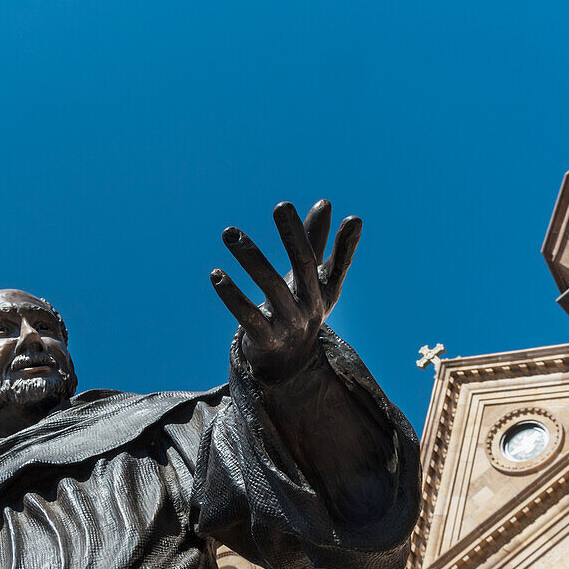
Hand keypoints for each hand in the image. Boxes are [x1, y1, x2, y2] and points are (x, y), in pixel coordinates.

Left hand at [210, 200, 361, 382]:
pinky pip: (248, 317)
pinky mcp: (266, 340)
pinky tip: (216, 274)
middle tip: (282, 206)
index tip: (351, 218)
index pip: (336, 263)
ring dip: (251, 257)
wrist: (287, 365)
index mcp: (323, 290)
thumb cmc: (300, 309)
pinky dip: (231, 295)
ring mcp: (289, 324)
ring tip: (230, 233)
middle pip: (305, 266)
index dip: (346, 244)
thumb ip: (315, 241)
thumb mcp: (311, 279)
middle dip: (294, 235)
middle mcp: (311, 306)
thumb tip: (325, 202)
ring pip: (271, 287)